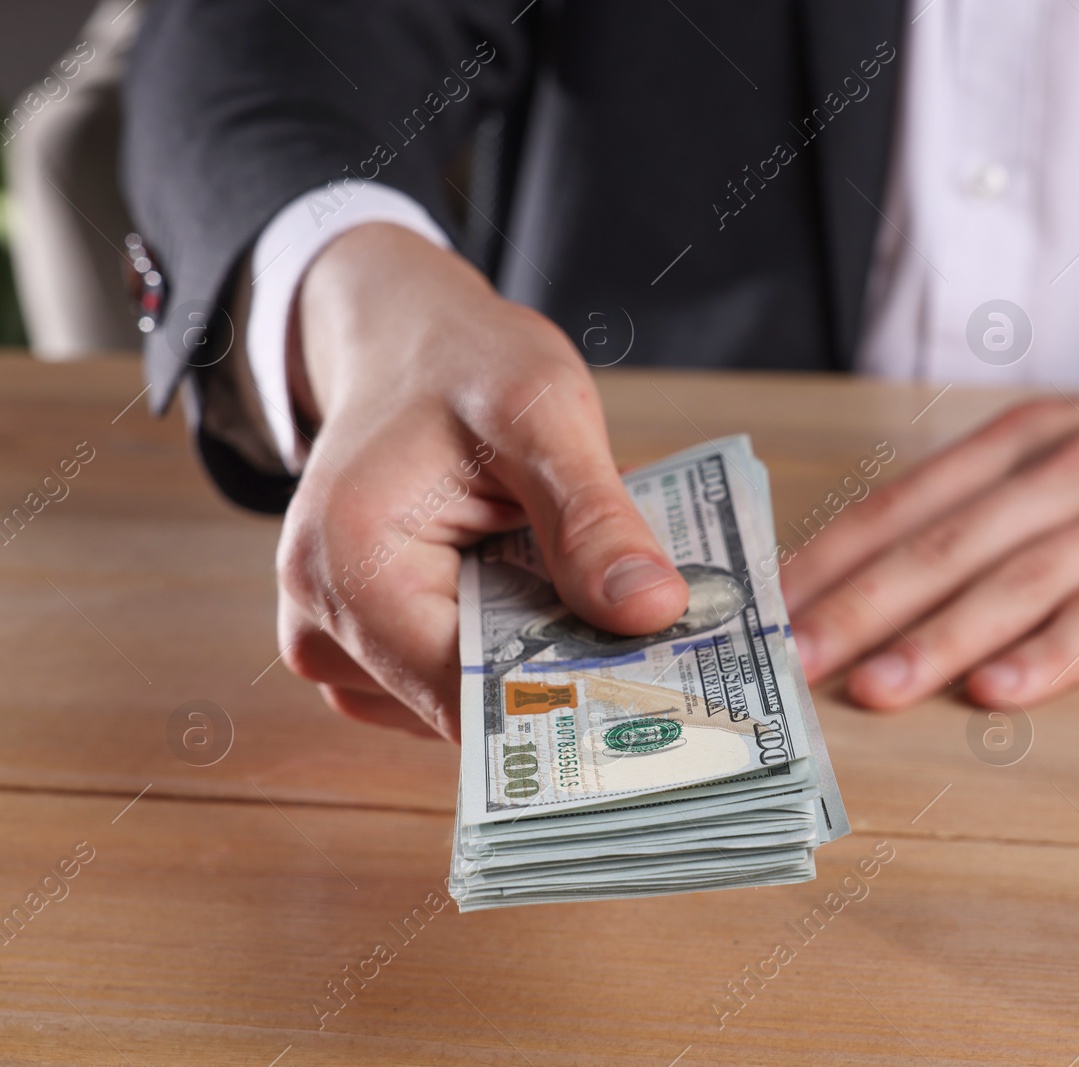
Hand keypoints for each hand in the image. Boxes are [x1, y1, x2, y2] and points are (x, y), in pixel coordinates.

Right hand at [273, 224, 687, 738]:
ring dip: (547, 660)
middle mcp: (321, 628)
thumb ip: (592, 518)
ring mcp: (337, 648)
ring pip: (472, 709)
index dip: (572, 700)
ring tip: (592, 582)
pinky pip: (459, 687)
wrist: (406, 345)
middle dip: (570, 677)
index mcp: (349, 569)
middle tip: (660, 632)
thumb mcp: (543, 414)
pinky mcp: (369, 653)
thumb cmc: (462, 363)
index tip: (664, 691)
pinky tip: (552, 590)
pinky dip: (519, 650)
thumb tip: (652, 614)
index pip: (470, 696)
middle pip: (473, 710)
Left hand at [783, 346, 1078, 709]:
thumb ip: (1001, 494)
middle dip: (856, 604)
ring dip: (935, 639)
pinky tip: (1002, 692)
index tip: (768, 606)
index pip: (905, 500)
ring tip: (872, 689)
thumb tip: (900, 558)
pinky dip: (1053, 656)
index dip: (833, 556)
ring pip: (1013, 582)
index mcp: (1030, 437)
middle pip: (942, 542)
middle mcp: (1070, 467)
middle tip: (788, 658)